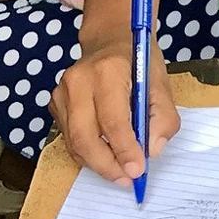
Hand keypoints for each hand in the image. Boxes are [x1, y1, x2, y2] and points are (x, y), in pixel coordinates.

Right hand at [49, 31, 179, 182]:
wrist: (110, 39)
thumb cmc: (138, 62)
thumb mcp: (161, 85)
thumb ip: (163, 119)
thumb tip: (151, 151)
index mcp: (108, 70)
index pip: (113, 120)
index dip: (124, 150)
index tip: (137, 170)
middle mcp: (78, 80)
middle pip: (85, 136)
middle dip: (106, 165)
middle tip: (126, 179)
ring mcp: (61, 91)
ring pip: (74, 141)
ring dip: (97, 163)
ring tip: (119, 172)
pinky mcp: (55, 103)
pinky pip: (69, 138)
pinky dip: (87, 153)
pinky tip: (105, 156)